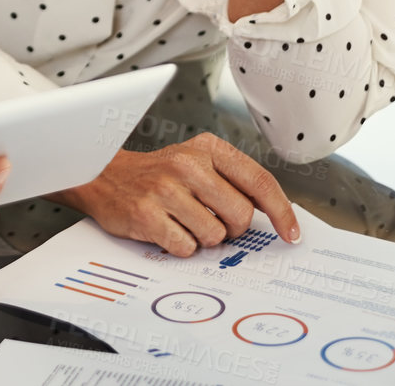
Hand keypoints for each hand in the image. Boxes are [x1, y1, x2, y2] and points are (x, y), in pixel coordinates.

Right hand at [52, 134, 298, 256]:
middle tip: (215, 223)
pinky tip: (168, 230)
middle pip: (241, 215)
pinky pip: (186, 247)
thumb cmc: (158, 174)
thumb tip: (273, 214)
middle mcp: (188, 165)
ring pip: (215, 236)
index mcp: (207, 148)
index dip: (281, 211)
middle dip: (233, 229)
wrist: (104, 176)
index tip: (291, 233)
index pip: (259, 181)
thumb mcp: (196, 161)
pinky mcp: (147, 215)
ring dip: (204, 238)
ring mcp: (166, 190)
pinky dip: (181, 246)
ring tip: (184, 222)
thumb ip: (232, 181)